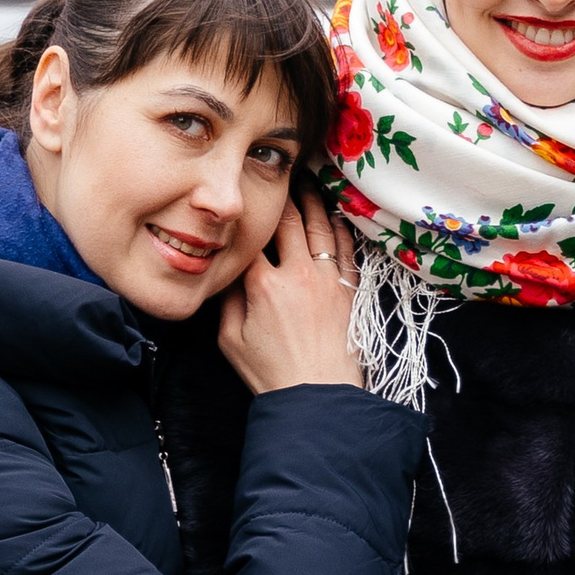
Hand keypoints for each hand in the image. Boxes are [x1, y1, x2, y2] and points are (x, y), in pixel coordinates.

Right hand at [217, 184, 362, 396]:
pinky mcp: (347, 290)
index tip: (244, 199)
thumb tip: (227, 273)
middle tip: (277, 177)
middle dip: (281, 196)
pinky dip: (340, 228)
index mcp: (262, 284)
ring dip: (312, 202)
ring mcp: (326, 279)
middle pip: (288, 221)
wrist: (317, 396)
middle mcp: (296, 273)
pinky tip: (335, 215)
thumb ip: (227, 300)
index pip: (252, 235)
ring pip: (320, 227)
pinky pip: (346, 249)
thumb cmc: (271, 373)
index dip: (247, 215)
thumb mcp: (231, 339)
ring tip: (306, 183)